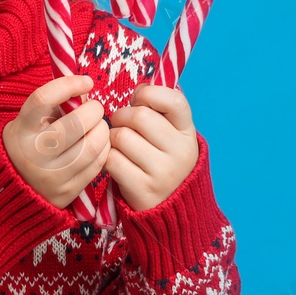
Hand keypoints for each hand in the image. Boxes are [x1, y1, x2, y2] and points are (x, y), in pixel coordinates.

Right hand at [2, 74, 109, 208]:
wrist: (12, 190)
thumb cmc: (28, 144)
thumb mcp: (29, 122)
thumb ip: (55, 105)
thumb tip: (86, 91)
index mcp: (21, 131)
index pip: (44, 99)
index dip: (69, 85)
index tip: (86, 82)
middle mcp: (34, 154)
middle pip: (75, 124)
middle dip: (94, 110)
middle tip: (95, 108)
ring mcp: (51, 176)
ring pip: (91, 146)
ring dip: (102, 130)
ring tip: (98, 126)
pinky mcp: (67, 191)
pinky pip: (97, 165)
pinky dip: (103, 149)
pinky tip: (98, 143)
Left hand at [103, 83, 197, 212]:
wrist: (171, 209)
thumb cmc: (163, 161)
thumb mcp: (173, 136)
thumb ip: (161, 111)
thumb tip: (142, 84)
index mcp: (188, 133)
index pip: (174, 100)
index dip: (149, 94)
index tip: (139, 100)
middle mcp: (180, 152)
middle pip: (139, 116)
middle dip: (121, 116)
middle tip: (121, 124)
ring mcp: (163, 172)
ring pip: (121, 137)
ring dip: (112, 138)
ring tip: (119, 146)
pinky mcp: (143, 190)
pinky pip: (112, 160)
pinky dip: (107, 158)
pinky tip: (115, 162)